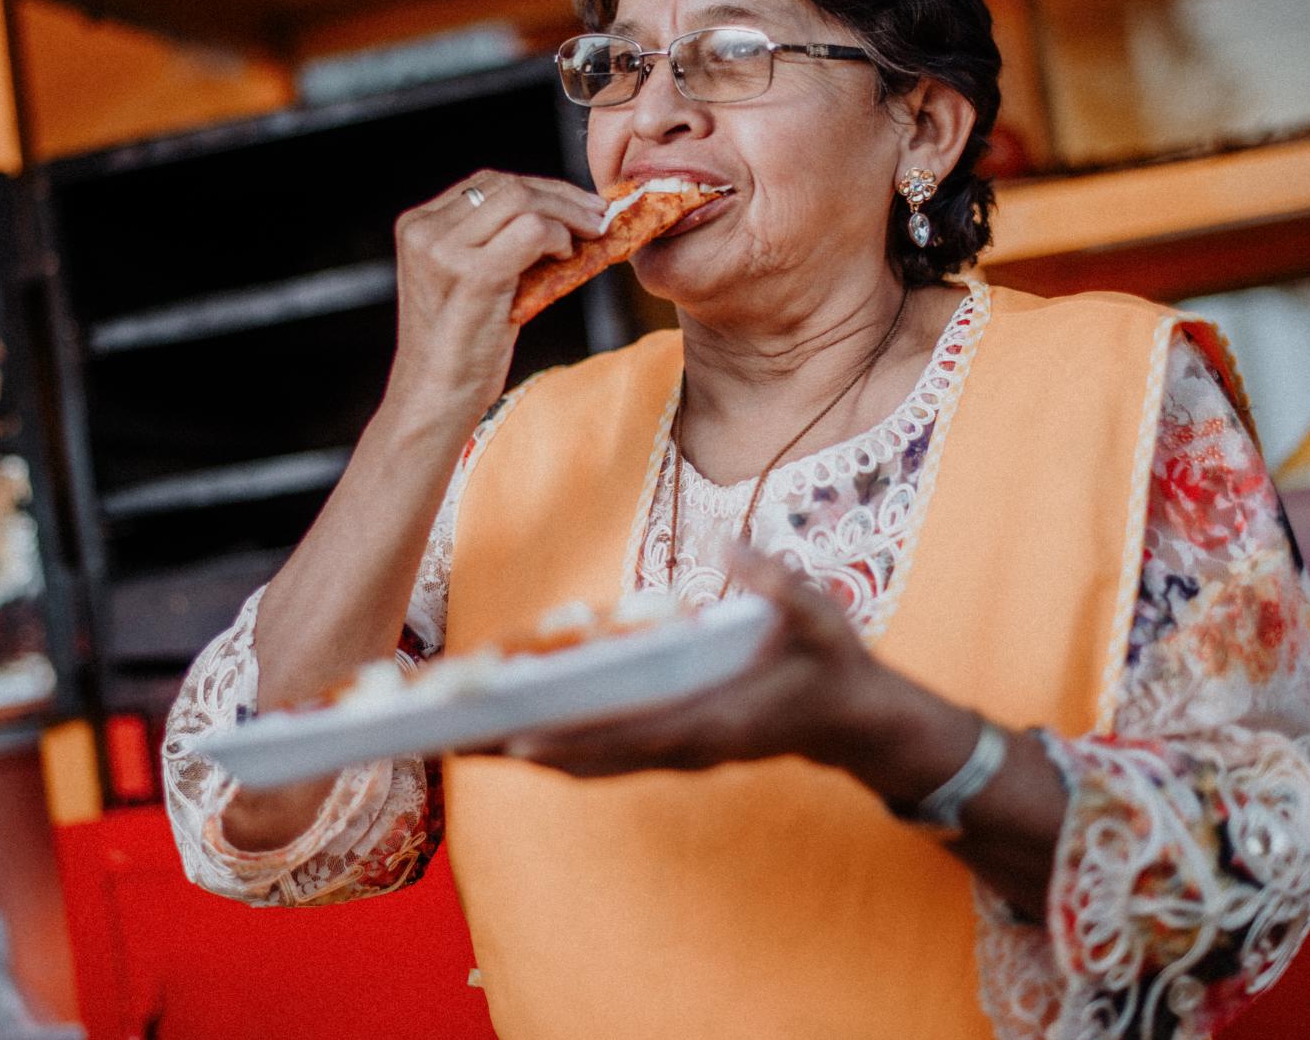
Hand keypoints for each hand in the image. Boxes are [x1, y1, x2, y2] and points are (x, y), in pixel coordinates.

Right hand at [386, 173, 603, 419]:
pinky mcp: (473, 275)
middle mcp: (424, 231)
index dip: (539, 190)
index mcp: (417, 227)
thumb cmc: (458, 350)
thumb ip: (491, 244)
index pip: (487, 184)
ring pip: (521, 200)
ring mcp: (445, 252)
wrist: (434, 400)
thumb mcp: (464, 283)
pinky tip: (567, 256)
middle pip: (506, 186)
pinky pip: (531, 231)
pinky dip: (559, 237)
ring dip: (567, 213)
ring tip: (590, 234)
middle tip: (598, 214)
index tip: (576, 205)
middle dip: (561, 195)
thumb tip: (558, 218)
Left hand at [495, 547, 907, 777]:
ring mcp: (679, 754)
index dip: (573, 739)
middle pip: (593, 758)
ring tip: (462, 742)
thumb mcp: (821, 616)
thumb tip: (730, 546)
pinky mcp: (675, 749)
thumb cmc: (834, 666)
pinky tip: (515, 736)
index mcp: (717, 719)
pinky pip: (607, 756)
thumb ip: (779, 585)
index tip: (516, 739)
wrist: (858, 722)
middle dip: (524, 750)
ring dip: (531, 754)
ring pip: (593, 763)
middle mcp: (688, 747)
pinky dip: (560, 749)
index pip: (631, 735)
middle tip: (452, 743)